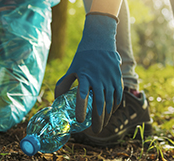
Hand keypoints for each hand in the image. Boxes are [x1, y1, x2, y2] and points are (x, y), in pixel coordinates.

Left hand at [55, 13, 122, 133]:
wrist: (100, 42)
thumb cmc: (83, 58)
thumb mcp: (71, 69)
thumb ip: (64, 85)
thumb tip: (56, 101)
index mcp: (84, 76)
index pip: (82, 96)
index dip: (81, 109)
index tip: (80, 120)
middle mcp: (98, 78)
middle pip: (99, 103)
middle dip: (98, 119)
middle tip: (95, 131)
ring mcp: (109, 78)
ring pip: (110, 101)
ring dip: (107, 115)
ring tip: (102, 125)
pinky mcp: (117, 77)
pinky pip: (118, 95)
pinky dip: (115, 105)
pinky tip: (111, 112)